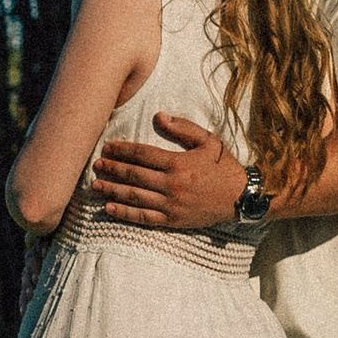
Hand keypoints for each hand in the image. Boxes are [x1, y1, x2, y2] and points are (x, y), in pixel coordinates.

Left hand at [86, 114, 247, 232]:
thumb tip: (158, 117)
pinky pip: (144, 217)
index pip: (142, 154)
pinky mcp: (173, 220)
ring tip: (95, 185)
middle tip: (95, 165)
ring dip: (112, 190)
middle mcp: (172, 184)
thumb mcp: (208, 141)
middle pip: (134, 175)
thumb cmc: (224, 166)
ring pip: (135, 196)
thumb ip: (183, 128)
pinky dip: (125, 213)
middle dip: (112, 169)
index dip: (122, 150)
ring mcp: (171, 204)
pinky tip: (109, 208)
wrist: (242, 198)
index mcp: (178, 163)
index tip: (106, 147)